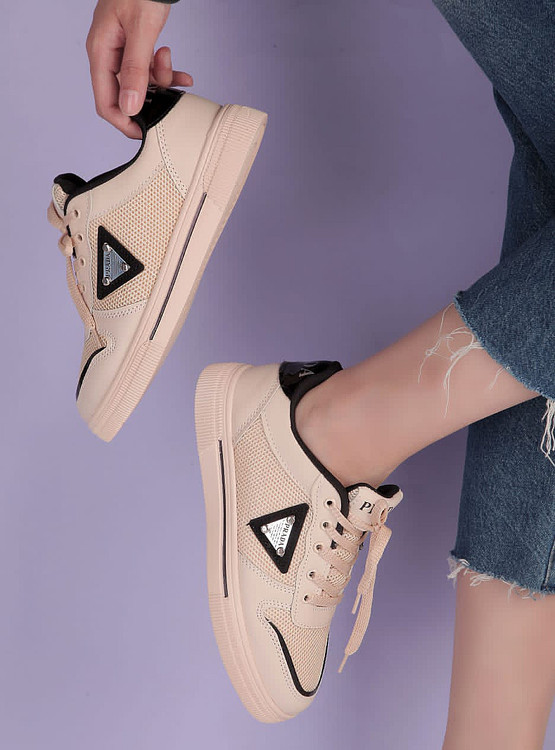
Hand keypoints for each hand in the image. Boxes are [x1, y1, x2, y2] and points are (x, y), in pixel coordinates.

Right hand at [86, 0, 192, 138]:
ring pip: (142, 84)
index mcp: (101, 52)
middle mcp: (108, 54)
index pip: (105, 102)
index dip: (124, 122)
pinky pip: (150, 71)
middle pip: (126, 95)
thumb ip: (136, 71)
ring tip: (177, 72)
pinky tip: (183, 76)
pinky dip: (167, 75)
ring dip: (162, 84)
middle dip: (150, 98)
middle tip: (170, 95)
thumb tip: (130, 107)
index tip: (145, 133)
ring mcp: (122, 51)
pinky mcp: (136, 47)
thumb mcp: (142, 32)